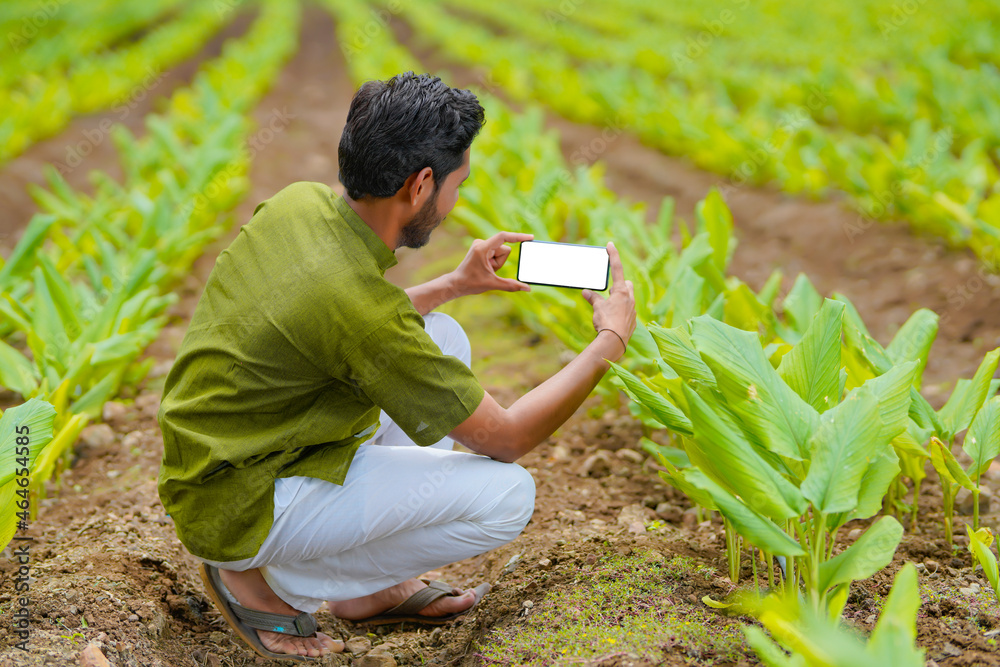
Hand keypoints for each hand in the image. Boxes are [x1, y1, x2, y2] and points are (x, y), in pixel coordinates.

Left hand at [451, 231, 533, 296]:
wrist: (457, 283)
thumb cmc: (471, 283)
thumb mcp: (493, 284)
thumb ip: (511, 285)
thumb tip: (527, 288)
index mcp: (482, 248)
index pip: (504, 237)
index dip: (518, 237)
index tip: (530, 237)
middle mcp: (482, 242)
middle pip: (504, 250)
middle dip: (500, 262)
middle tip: (489, 270)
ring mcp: (481, 244)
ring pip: (501, 252)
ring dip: (497, 263)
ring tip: (486, 269)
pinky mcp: (482, 247)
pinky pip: (496, 253)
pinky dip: (494, 262)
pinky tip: (485, 267)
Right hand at [582, 242, 635, 359]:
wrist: (615, 342)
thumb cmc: (606, 322)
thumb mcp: (597, 308)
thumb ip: (593, 298)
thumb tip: (586, 292)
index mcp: (621, 291)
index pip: (617, 268)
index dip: (613, 255)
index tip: (610, 244)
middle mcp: (630, 298)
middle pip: (627, 285)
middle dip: (619, 285)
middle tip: (609, 291)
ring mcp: (633, 310)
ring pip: (628, 299)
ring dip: (620, 299)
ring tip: (608, 308)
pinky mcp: (633, 321)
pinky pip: (627, 312)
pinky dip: (620, 313)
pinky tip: (612, 320)